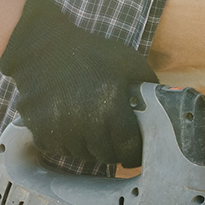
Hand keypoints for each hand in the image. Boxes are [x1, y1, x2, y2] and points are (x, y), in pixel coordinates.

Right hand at [0, 0, 158, 165]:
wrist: (41, 47)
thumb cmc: (90, 53)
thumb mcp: (128, 61)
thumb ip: (149, 86)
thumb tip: (165, 107)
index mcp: (110, 105)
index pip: (128, 148)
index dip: (135, 154)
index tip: (136, 152)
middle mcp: (85, 121)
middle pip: (107, 156)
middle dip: (115, 152)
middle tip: (116, 143)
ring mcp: (60, 128)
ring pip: (83, 156)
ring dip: (91, 149)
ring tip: (93, 132)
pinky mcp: (40, 131)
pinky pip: (60, 151)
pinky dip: (68, 145)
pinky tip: (71, 127)